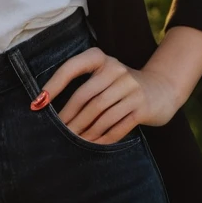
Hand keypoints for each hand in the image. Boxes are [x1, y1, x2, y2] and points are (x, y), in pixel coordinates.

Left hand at [30, 45, 180, 143]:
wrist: (162, 88)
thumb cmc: (121, 83)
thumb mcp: (105, 73)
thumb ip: (84, 83)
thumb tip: (50, 103)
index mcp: (101, 58)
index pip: (71, 68)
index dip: (54, 85)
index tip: (39, 101)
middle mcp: (116, 70)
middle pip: (86, 97)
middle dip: (69, 116)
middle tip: (57, 130)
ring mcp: (131, 89)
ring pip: (101, 114)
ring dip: (84, 131)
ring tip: (72, 140)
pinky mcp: (143, 108)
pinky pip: (118, 126)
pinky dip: (103, 138)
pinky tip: (92, 144)